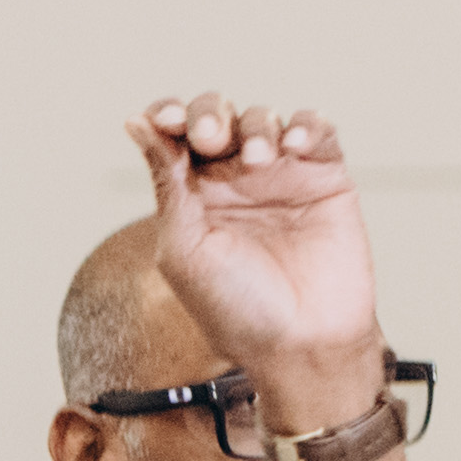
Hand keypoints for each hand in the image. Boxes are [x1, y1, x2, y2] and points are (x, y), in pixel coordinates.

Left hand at [126, 95, 382, 410]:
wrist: (302, 344)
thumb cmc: (236, 309)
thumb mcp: (184, 247)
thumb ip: (165, 182)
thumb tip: (135, 121)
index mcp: (191, 194)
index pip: (173, 137)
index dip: (168, 117)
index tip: (165, 121)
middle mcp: (234, 180)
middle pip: (217, 116)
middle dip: (210, 115)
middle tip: (211, 137)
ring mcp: (281, 175)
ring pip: (263, 119)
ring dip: (256, 126)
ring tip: (259, 159)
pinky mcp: (325, 177)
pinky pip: (317, 131)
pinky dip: (306, 126)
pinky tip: (294, 145)